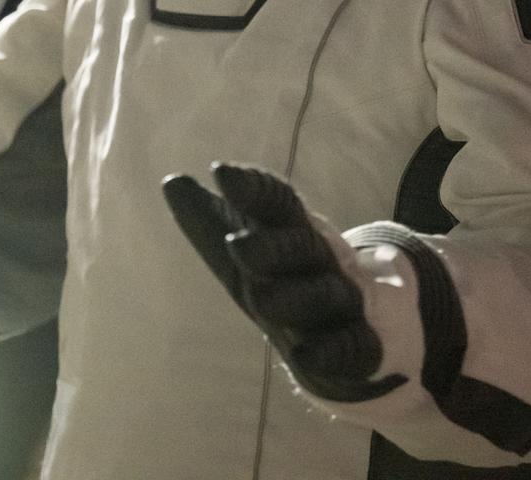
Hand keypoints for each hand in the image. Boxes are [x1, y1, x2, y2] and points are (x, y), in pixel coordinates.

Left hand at [163, 163, 403, 402]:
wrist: (346, 328)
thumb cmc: (282, 277)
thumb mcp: (248, 248)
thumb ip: (208, 218)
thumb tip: (172, 182)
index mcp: (291, 232)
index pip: (277, 203)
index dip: (253, 189)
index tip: (220, 172)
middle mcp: (318, 262)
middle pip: (299, 248)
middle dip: (272, 247)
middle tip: (238, 246)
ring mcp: (343, 303)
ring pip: (321, 296)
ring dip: (294, 297)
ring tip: (260, 300)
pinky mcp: (359, 347)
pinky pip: (348, 349)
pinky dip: (329, 353)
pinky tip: (306, 358)